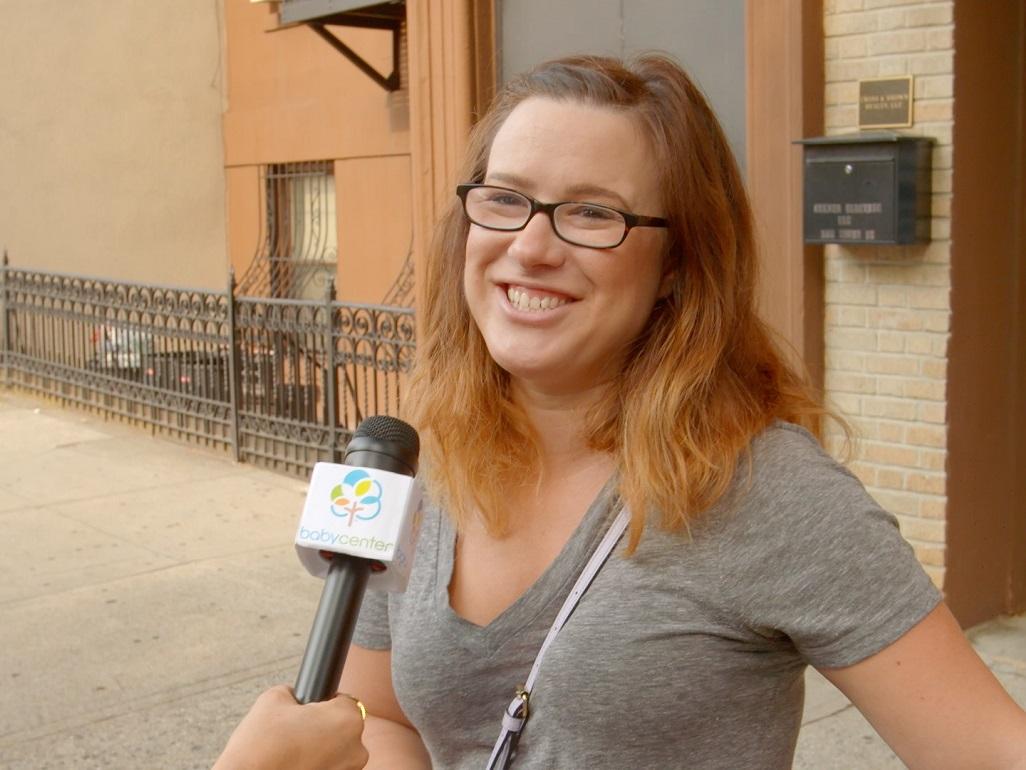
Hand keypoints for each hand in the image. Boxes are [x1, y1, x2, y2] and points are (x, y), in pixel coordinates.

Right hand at [213, 684, 368, 769]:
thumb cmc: (261, 747)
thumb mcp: (273, 699)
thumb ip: (294, 692)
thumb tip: (298, 695)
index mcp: (346, 719)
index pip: (343, 701)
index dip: (322, 704)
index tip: (308, 712)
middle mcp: (356, 748)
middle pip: (343, 727)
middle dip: (322, 727)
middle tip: (295, 732)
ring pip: (337, 751)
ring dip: (321, 749)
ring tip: (293, 751)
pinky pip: (330, 767)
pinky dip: (317, 765)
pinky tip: (295, 765)